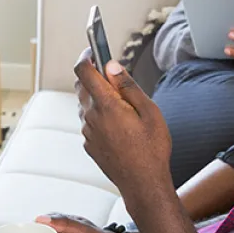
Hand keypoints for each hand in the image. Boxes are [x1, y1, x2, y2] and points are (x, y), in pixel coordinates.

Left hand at [73, 51, 172, 194]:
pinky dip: (99, 115)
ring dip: (97, 96)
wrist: (143, 183)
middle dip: (93, 75)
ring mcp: (87, 132)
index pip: (84, 71)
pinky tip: (119, 124)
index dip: (86, 55)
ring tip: (122, 104)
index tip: (93, 49)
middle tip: (113, 77)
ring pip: (85, 104)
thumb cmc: (152, 149)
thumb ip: (128, 86)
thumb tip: (111, 66)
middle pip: (81, 85)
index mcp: (106, 105)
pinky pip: (89, 121)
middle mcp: (91, 117)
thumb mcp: (149, 111)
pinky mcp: (88, 144)